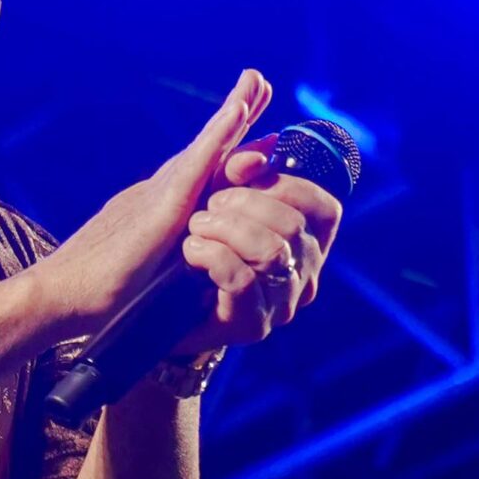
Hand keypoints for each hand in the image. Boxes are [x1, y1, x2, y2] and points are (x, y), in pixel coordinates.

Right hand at [35, 72, 271, 338]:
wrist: (59, 298)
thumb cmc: (96, 297)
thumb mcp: (145, 276)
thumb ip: (168, 261)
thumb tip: (190, 259)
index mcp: (157, 210)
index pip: (201, 176)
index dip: (228, 149)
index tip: (257, 128)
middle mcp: (156, 194)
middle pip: (205, 152)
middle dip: (232, 116)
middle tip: (258, 81)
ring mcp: (156, 197)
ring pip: (203, 151)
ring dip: (231, 113)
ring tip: (255, 81)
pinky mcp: (158, 210)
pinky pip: (195, 168)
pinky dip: (218, 138)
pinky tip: (237, 112)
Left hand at [173, 137, 341, 353]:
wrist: (154, 300)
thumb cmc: (191, 241)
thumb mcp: (214, 197)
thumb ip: (236, 172)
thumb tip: (260, 152)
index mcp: (309, 242)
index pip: (324, 208)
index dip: (283, 185)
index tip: (239, 182)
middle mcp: (304, 275)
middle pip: (291, 225)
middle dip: (242, 203)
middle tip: (207, 206)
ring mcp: (282, 304)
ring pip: (270, 251)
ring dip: (224, 229)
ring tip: (195, 228)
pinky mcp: (253, 325)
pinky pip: (242, 279)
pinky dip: (211, 255)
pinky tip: (191, 252)